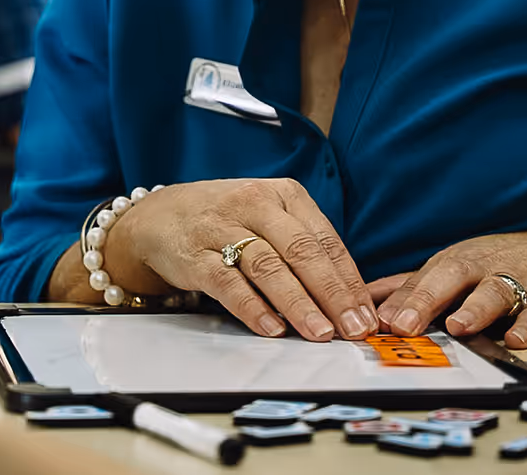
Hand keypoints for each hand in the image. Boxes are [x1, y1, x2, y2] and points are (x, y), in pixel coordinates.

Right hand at [105, 178, 374, 342]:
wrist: (160, 215)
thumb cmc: (227, 220)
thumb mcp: (270, 216)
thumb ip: (304, 247)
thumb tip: (348, 298)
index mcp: (284, 194)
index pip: (326, 240)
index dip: (350, 280)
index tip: (366, 314)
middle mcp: (256, 204)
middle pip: (302, 252)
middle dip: (332, 294)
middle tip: (352, 327)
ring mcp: (222, 227)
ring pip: (268, 267)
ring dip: (298, 303)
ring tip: (319, 332)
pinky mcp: (194, 254)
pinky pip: (227, 281)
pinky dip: (251, 306)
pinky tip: (270, 328)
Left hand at [369, 230, 526, 347]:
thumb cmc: (496, 261)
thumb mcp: (452, 268)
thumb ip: (411, 287)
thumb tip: (365, 297)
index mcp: (456, 264)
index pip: (422, 280)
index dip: (400, 301)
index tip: (378, 322)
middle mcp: (482, 270)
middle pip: (452, 277)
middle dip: (426, 300)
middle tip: (404, 325)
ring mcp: (515, 283)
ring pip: (496, 291)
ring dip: (476, 308)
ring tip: (458, 325)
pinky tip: (516, 338)